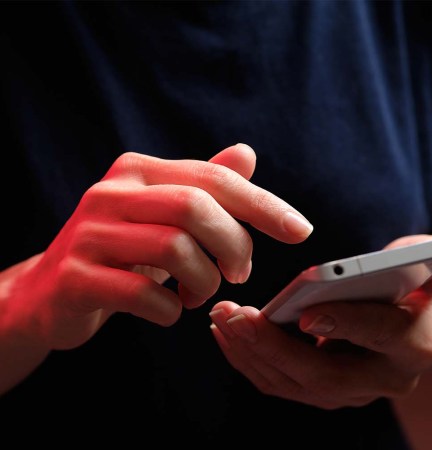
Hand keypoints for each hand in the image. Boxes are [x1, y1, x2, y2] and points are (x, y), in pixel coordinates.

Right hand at [1, 143, 312, 351]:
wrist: (53, 290)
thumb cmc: (123, 252)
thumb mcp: (164, 216)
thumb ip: (204, 185)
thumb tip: (247, 154)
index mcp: (138, 171)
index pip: (213, 178)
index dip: (263, 204)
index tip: (300, 231)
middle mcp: (111, 193)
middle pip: (195, 208)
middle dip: (234, 246)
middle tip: (239, 273)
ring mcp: (89, 234)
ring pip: (175, 249)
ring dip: (204, 282)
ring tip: (201, 294)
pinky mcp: (76, 277)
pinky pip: (144, 294)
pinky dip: (171, 310)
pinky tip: (171, 310)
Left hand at [209, 234, 431, 408]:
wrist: (409, 323)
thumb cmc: (412, 284)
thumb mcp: (427, 267)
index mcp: (414, 343)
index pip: (381, 335)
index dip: (345, 324)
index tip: (305, 314)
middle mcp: (383, 379)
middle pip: (323, 374)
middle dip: (272, 346)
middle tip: (234, 316)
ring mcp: (350, 391)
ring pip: (293, 385)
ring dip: (250, 353)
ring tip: (220, 319)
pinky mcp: (323, 390)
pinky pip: (280, 383)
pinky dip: (249, 360)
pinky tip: (226, 334)